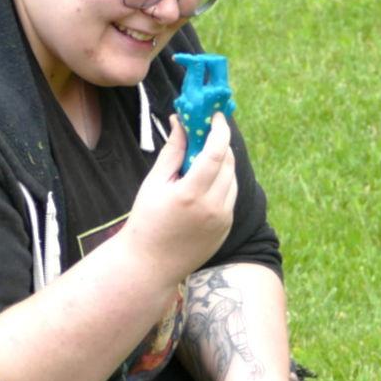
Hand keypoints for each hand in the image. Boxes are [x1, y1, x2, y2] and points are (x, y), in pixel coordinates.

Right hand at [118, 114, 238, 289]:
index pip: (216, 153)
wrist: (151, 264)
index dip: (220, 130)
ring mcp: (223, 220)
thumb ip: (173, 152)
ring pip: (233, 180)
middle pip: (228, 164)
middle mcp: (213, 207)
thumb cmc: (147, 221)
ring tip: (203, 157)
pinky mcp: (226, 229)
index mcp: (191, 194)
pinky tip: (205, 182)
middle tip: (207, 131)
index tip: (217, 115)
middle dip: (220, 144)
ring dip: (223, 163)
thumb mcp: (154, 183)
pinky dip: (223, 183)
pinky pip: (231, 197)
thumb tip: (181, 122)